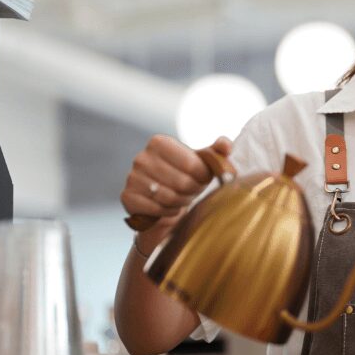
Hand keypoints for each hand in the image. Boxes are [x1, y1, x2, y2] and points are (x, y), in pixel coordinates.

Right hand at [120, 134, 232, 248]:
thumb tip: (226, 145)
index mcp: (159, 142)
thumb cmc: (185, 176)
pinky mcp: (127, 197)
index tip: (204, 179)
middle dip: (194, 190)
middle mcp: (141, 157)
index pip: (192, 164)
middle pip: (182, 182)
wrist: (162, 199)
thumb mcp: (202, 161)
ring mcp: (132, 178)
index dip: (203, 176)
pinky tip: (171, 207)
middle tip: (195, 191)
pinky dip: (169, 212)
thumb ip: (217, 151)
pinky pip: (156, 209)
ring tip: (184, 198)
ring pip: (169, 197)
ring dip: (183, 201)